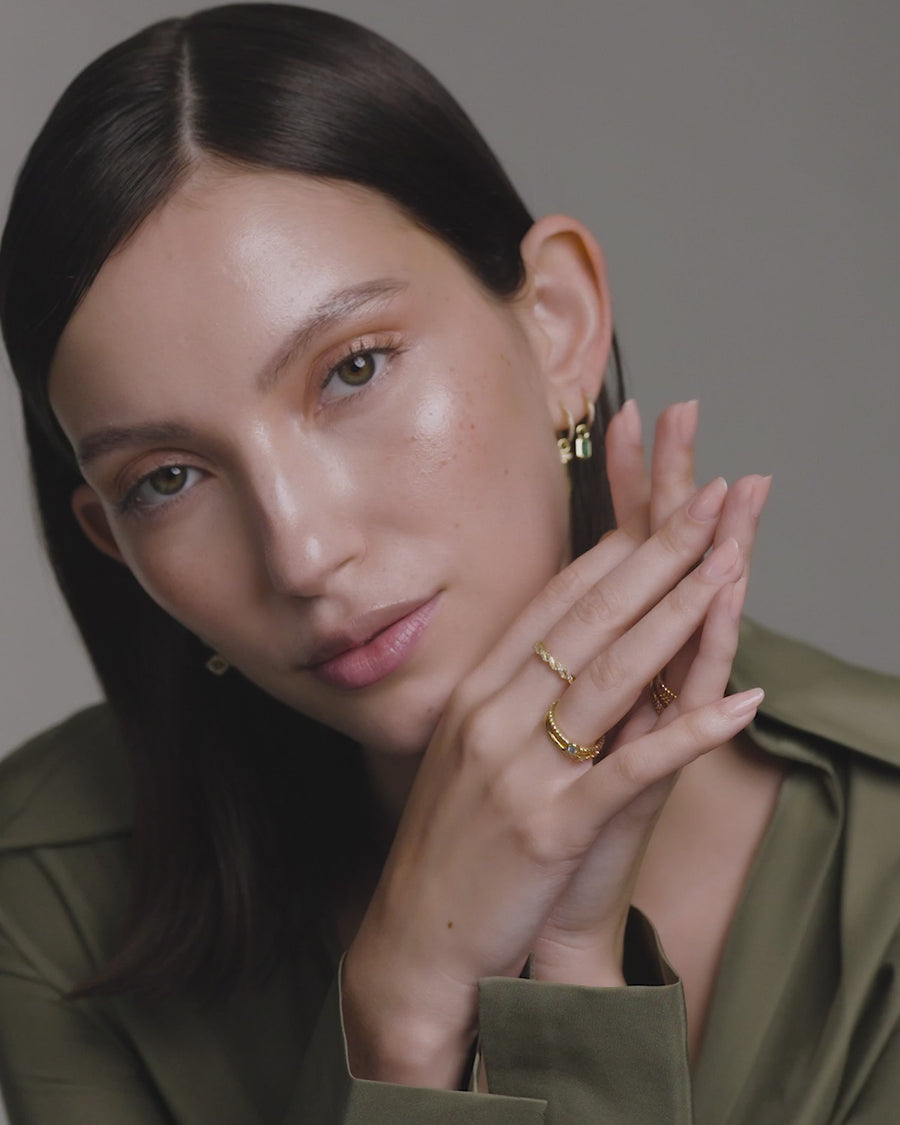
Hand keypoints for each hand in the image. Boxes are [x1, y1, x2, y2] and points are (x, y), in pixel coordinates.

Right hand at [341, 402, 765, 1087]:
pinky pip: (629, 769)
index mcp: (475, 692)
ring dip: (677, 616)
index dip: (614, 551)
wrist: (412, 940)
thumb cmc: (445, 847)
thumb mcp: (463, 753)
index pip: (553, 604)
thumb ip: (504, 697)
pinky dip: (689, 735)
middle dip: (656, 555)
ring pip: (609, 675)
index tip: (659, 507)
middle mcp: (492, 715)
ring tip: (729, 566)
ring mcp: (518, 768)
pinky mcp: (547, 827)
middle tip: (708, 501)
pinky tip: (740, 705)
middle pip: (588, 620)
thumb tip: (552, 651)